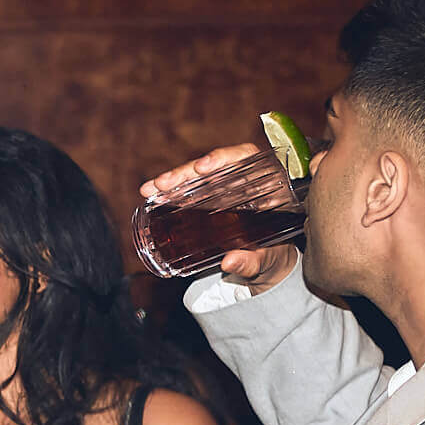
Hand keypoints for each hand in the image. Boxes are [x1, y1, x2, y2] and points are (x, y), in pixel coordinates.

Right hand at [139, 143, 297, 293]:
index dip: (224, 158)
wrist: (267, 266)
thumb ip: (253, 262)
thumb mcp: (267, 261)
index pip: (246, 158)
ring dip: (172, 181)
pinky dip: (169, 193)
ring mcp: (223, 192)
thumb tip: (230, 262)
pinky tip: (151, 195)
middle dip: (186, 172)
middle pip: (214, 167)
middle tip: (164, 184)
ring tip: (150, 189)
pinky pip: (188, 192)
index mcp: (267, 186)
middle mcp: (243, 183)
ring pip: (197, 178)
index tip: (203, 167)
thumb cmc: (274, 257)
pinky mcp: (208, 202)